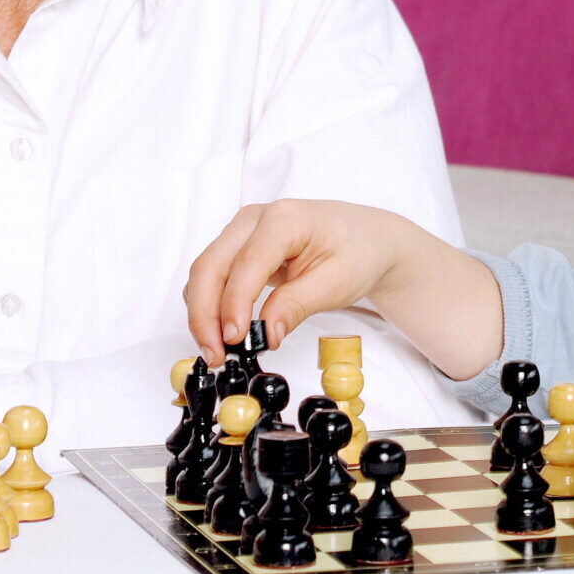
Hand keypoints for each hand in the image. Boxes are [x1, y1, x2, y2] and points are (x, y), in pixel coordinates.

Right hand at [182, 199, 503, 381]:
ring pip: (205, 272)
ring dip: (204, 313)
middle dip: (205, 314)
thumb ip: (296, 306)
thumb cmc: (358, 252)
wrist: (369, 239)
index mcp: (284, 219)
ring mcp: (243, 231)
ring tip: (219, 351)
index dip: (234, 305)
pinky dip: (212, 305)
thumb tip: (265, 334)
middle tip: (215, 354)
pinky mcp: (240, 247)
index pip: (246, 264)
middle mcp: (255, 219)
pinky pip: (214, 276)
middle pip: (210, 266)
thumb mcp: (336, 283)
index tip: (234, 340)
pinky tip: (224, 333)